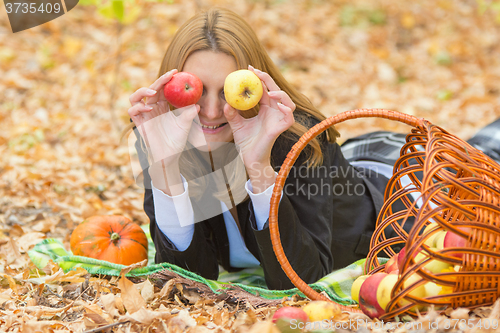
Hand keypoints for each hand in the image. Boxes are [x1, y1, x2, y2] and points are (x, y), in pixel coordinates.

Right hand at [128, 69, 199, 166]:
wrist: (170, 155)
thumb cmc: (177, 140)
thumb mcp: (185, 124)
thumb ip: (189, 114)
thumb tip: (197, 104)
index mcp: (162, 105)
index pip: (162, 88)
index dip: (167, 79)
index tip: (176, 72)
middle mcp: (151, 108)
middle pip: (150, 89)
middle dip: (159, 81)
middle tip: (169, 76)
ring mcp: (144, 115)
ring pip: (135, 97)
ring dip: (143, 91)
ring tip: (154, 92)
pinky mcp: (139, 123)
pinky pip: (133, 111)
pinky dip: (139, 107)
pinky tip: (150, 108)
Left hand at [223, 65, 295, 191]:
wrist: (249, 159)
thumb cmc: (245, 143)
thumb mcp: (236, 125)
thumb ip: (231, 114)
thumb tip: (225, 103)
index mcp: (265, 109)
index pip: (265, 90)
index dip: (259, 78)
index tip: (249, 69)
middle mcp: (274, 113)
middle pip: (276, 91)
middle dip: (267, 79)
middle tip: (255, 72)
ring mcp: (278, 121)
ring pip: (288, 103)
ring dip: (280, 94)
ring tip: (269, 91)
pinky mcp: (280, 129)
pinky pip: (289, 118)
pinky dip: (286, 110)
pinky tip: (278, 105)